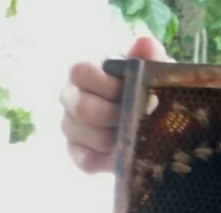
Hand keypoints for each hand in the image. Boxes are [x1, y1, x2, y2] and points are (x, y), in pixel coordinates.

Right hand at [59, 37, 169, 173]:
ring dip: (118, 139)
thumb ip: (147, 56)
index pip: (80, 73)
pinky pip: (86, 161)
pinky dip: (110, 160)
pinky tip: (127, 152)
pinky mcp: (77, 153)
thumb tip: (145, 43)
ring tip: (137, 133)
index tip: (132, 90)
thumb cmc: (144, 87)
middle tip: (140, 117)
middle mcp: (70, 97)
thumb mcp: (149, 69)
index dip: (108, 85)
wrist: (149, 116)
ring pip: (87, 137)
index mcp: (83, 72)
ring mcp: (71, 126)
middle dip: (117, 116)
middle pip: (83, 110)